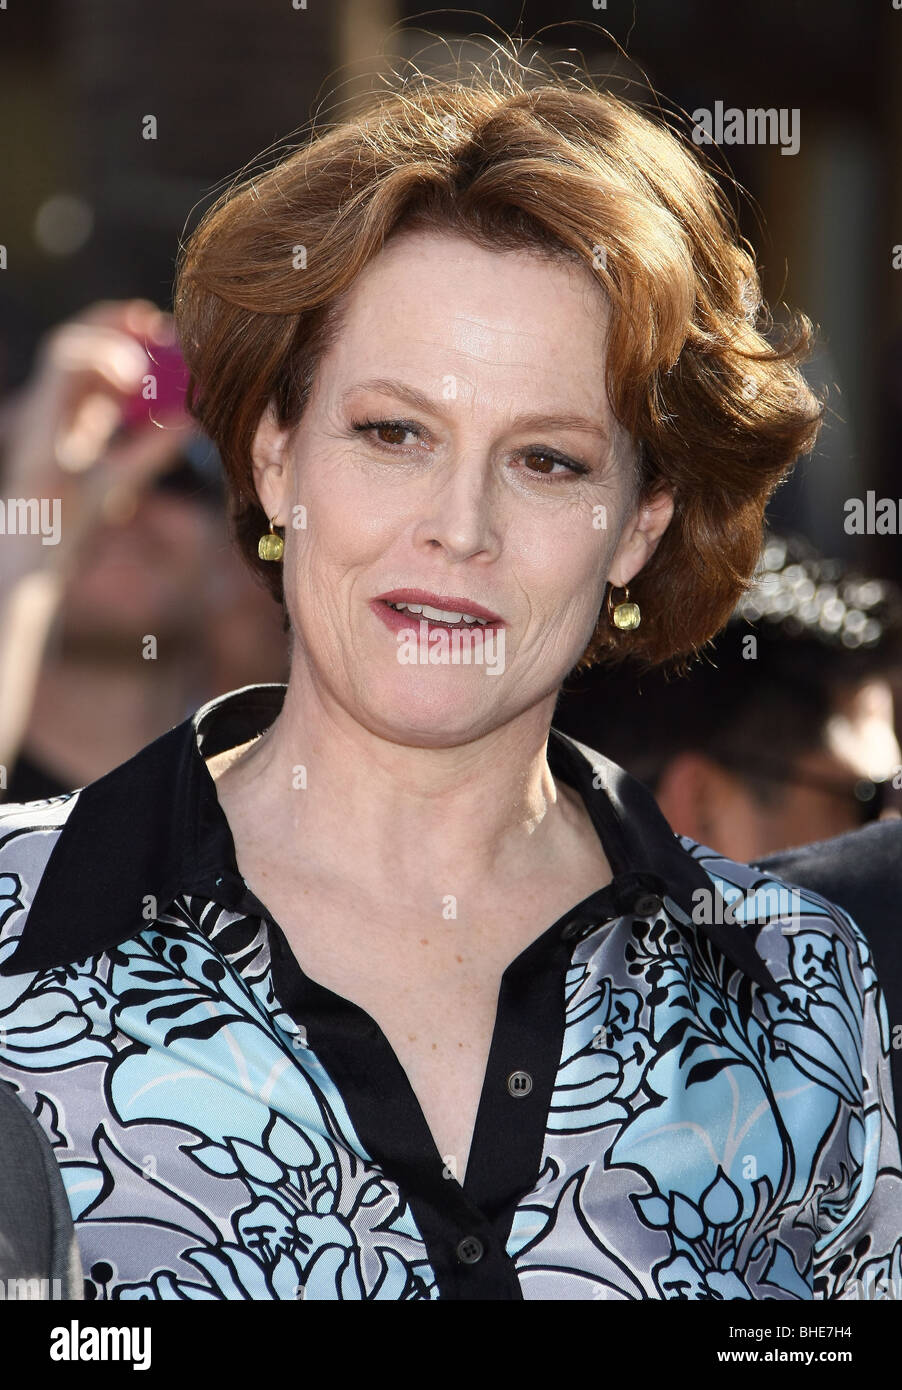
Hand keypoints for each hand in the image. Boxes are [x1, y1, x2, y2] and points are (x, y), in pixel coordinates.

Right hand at [0, 299, 193, 577]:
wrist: (41, 544)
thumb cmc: (75, 515)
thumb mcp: (126, 474)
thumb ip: (155, 448)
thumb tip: (195, 423)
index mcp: (72, 410)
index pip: (94, 354)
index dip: (124, 334)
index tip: (161, 329)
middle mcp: (54, 402)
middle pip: (78, 339)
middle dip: (115, 321)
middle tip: (155, 320)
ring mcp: (42, 407)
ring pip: (65, 346)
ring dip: (106, 337)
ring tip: (145, 344)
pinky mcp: (37, 418)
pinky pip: (60, 370)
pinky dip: (95, 360)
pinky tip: (130, 374)